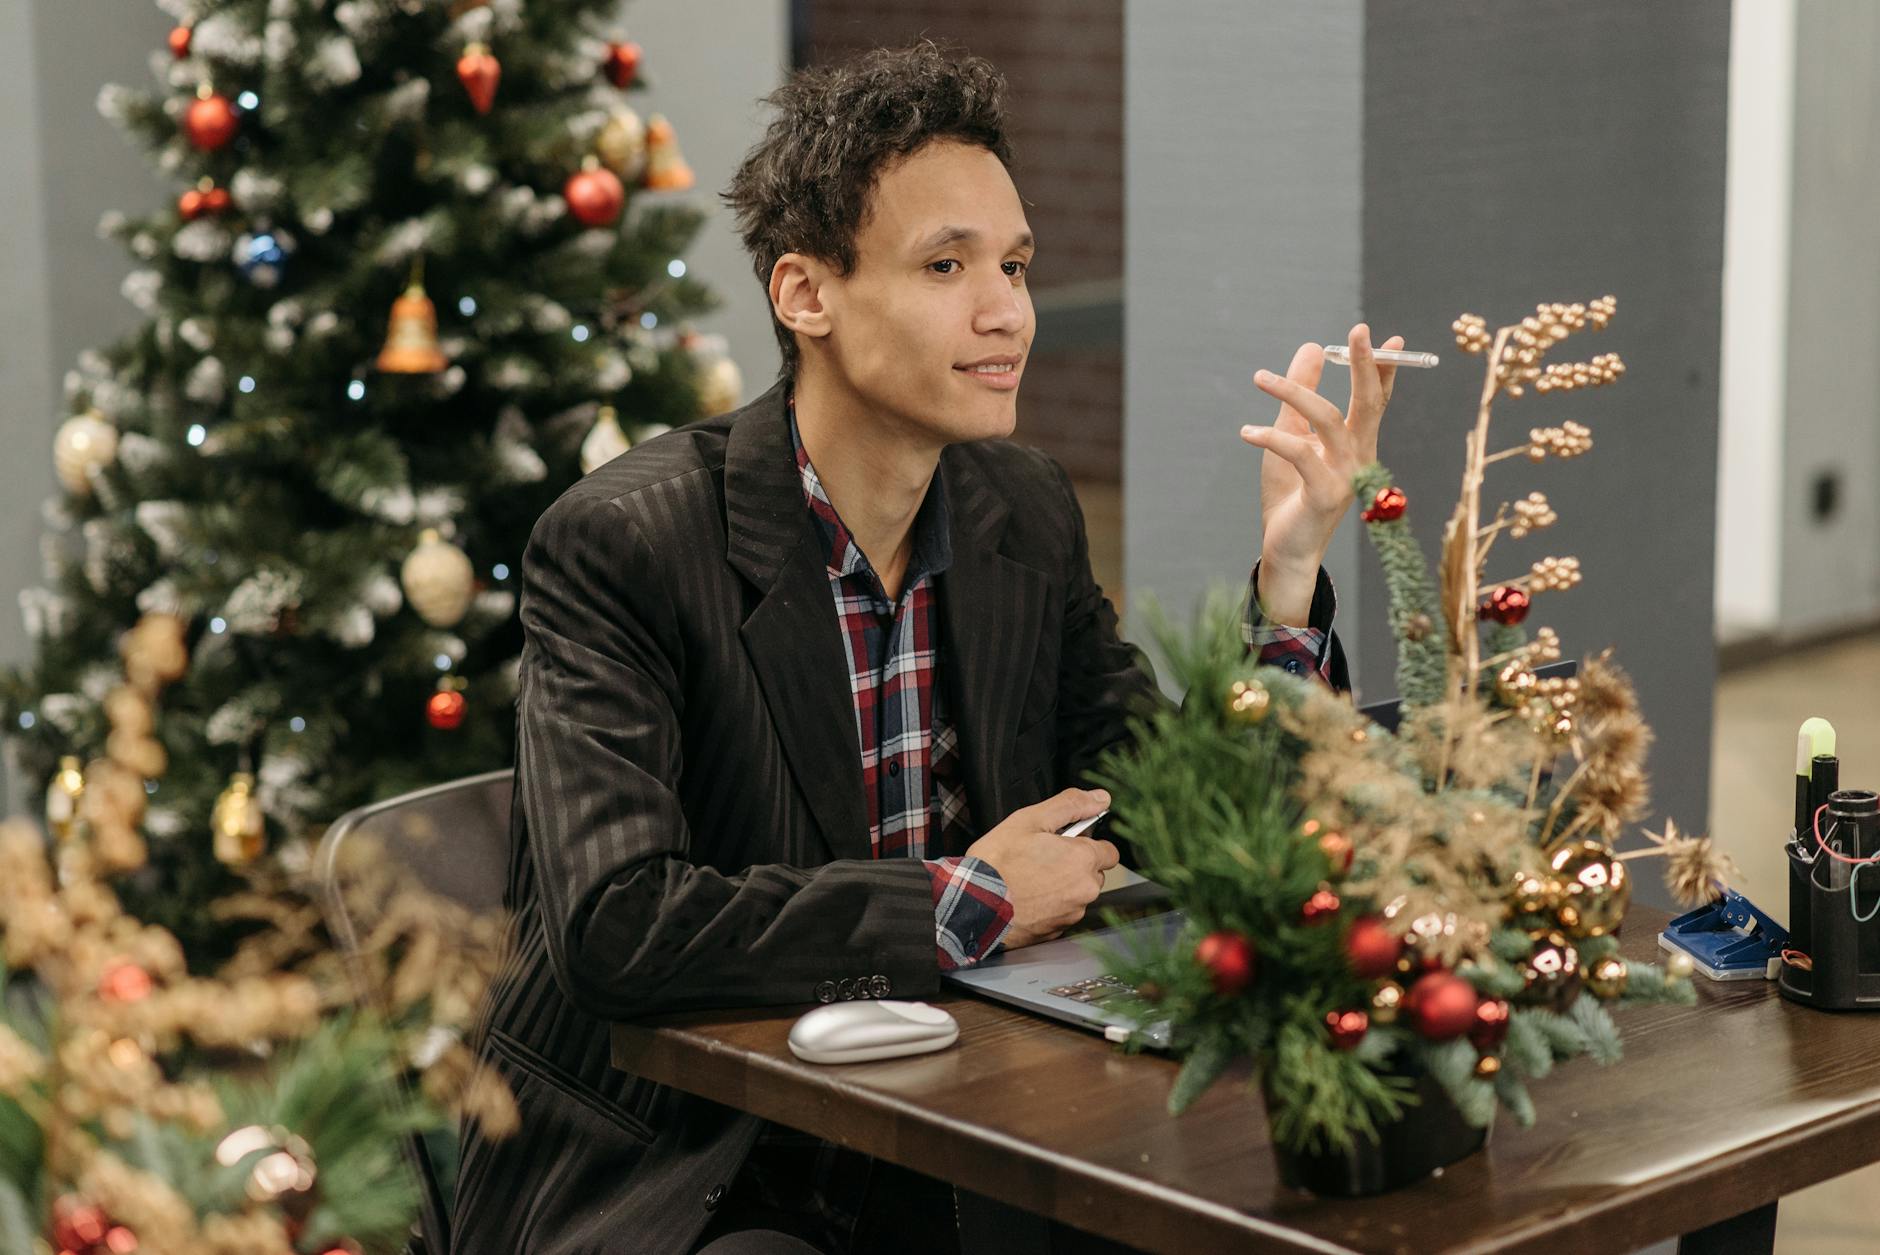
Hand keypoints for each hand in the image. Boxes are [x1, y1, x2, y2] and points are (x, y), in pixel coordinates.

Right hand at [964, 788, 1118, 949]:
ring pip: (1077, 895)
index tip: (1067, 843)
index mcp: (1083, 859)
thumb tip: (1100, 798)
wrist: (973, 906)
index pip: (1109, 851)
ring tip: (1030, 878)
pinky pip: (1061, 913)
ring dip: (1062, 886)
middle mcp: (1084, 890)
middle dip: (1074, 865)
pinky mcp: (1056, 931)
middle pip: (1093, 874)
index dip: (1088, 843)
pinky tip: (1027, 897)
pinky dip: (1049, 906)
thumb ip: (1070, 805)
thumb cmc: (998, 863)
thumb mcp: (1030, 820)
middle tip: (1043, 857)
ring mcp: (1071, 913)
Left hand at [1239, 324, 1402, 620]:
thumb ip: (1301, 393)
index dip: (1382, 368)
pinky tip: (1246, 431)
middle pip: (1367, 403)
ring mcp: (1346, 476)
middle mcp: (1360, 456)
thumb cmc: (1291, 492)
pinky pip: (1299, 452)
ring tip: (1261, 377)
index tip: (1387, 337)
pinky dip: (1271, 437)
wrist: (1285, 547)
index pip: (1375, 399)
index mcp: (1356, 442)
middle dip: (1366, 365)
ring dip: (1294, 391)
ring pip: (1327, 419)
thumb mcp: (1292, 433)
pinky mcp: (1326, 494)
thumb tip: (1312, 348)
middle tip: (1360, 330)